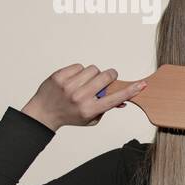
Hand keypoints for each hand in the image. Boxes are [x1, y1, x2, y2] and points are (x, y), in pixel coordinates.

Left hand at [21, 64, 145, 131]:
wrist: (43, 113)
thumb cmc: (70, 116)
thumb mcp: (91, 118)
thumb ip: (106, 108)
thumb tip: (122, 100)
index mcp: (90, 109)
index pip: (115, 98)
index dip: (131, 90)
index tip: (141, 84)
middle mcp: (80, 97)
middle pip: (106, 76)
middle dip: (109, 76)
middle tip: (105, 79)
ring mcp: (68, 86)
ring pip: (93, 69)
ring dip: (92, 74)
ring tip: (85, 82)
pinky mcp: (59, 76)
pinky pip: (78, 66)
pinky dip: (79, 72)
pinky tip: (74, 80)